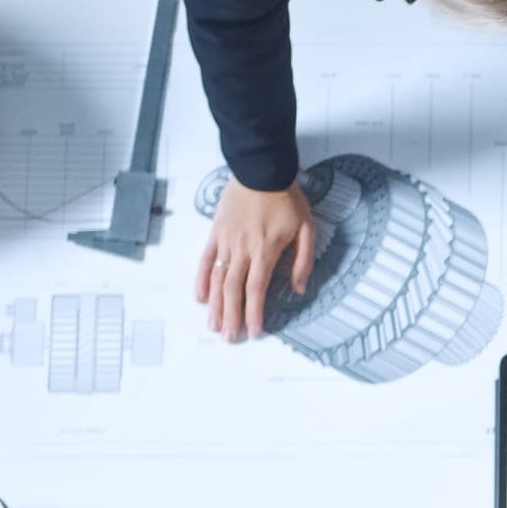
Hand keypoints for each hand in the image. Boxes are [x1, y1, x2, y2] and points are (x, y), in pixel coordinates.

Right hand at [197, 179, 314, 341]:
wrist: (261, 170)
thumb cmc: (287, 199)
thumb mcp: (307, 229)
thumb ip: (303, 261)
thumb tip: (299, 288)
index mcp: (266, 252)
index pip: (257, 290)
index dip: (255, 313)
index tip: (255, 332)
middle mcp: (242, 250)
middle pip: (233, 290)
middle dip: (231, 317)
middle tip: (230, 338)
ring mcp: (226, 242)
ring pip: (216, 279)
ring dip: (215, 305)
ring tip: (214, 325)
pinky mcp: (215, 232)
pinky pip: (205, 259)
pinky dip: (201, 279)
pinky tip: (199, 297)